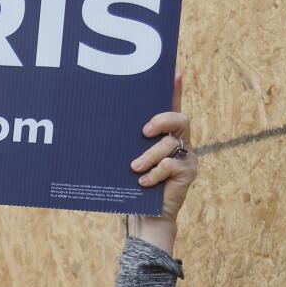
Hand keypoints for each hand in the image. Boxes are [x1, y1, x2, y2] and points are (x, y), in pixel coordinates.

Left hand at [129, 74, 198, 251]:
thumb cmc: (132, 183)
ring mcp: (186, 156)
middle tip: (144, 131)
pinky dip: (154, 174)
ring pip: (170, 145)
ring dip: (149, 156)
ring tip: (134, 168)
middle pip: (180, 119)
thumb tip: (97, 125)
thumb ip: (126, 143)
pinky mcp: (188, 172)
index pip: (172, 106)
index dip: (176, 89)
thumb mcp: (126, 158)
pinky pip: (171, 165)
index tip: (175, 72)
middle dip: (162, 120)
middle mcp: (179, 140)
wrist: (146, 214)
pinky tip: (143, 183)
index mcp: (164, 133)